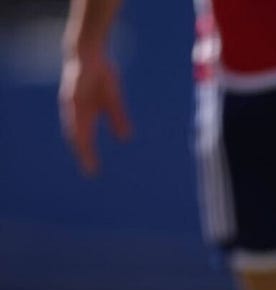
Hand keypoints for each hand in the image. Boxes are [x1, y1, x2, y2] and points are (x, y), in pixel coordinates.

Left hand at [58, 48, 131, 176]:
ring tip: (85, 157)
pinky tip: (81, 136)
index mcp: (84, 113)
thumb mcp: (113, 99)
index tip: (94, 170)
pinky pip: (76, 113)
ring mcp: (73, 103)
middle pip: (78, 137)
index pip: (86, 137)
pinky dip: (78, 127)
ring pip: (75, 128)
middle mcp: (76, 111)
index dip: (89, 153)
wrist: (89, 53)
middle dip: (84, 155)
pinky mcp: (74, 94)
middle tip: (91, 173)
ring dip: (80, 144)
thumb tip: (125, 138)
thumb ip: (117, 118)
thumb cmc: (100, 74)